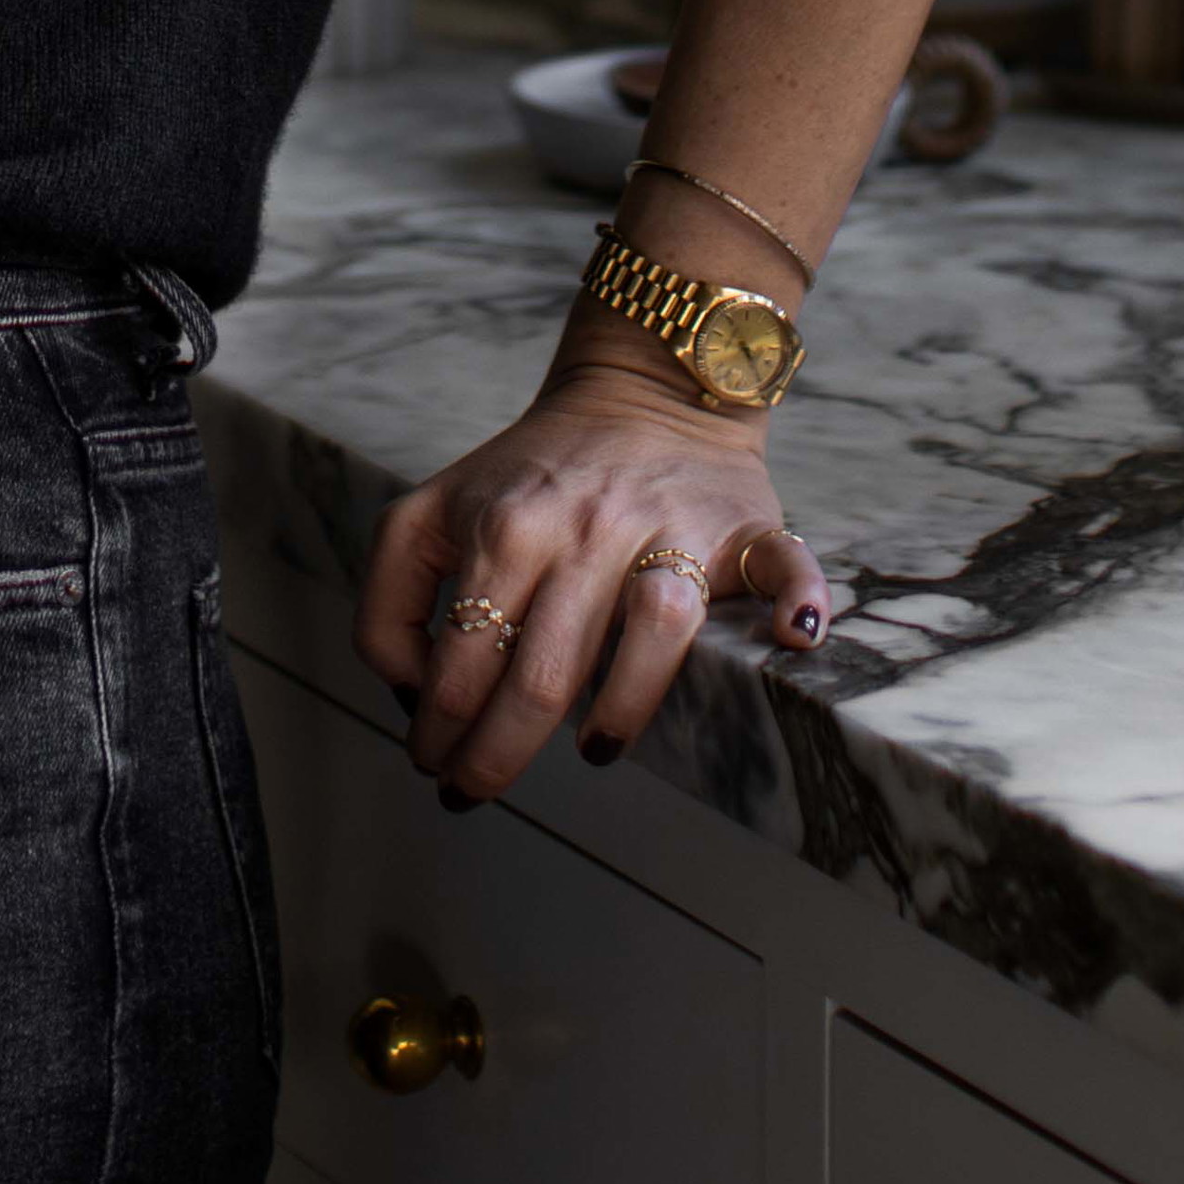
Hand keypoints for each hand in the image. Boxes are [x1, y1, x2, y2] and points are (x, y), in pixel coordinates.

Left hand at [354, 346, 831, 806]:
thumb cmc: (530, 475)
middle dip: (499, 754)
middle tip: (478, 790)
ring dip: (619, 712)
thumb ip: (389, 596)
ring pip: (650, 632)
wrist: (642, 393)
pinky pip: (779, 566)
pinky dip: (794, 602)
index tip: (434, 764)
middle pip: (542, 672)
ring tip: (592, 748)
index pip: (463, 658)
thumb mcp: (429, 511)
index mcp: (503, 526)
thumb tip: (408, 695)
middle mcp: (584, 528)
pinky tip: (790, 641)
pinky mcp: (740, 529)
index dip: (439, 731)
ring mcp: (667, 527)